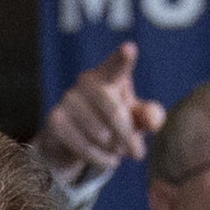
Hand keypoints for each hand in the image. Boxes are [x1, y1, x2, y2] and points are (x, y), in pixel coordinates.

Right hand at [38, 44, 163, 186]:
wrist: (76, 141)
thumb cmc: (113, 123)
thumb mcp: (135, 120)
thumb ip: (149, 117)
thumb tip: (154, 120)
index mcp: (109, 75)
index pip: (117, 65)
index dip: (123, 59)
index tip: (130, 49)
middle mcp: (86, 81)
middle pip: (114, 111)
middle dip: (128, 137)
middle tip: (138, 154)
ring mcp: (68, 98)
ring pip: (99, 133)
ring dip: (113, 149)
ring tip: (117, 151)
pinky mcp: (54, 119)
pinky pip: (84, 146)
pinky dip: (100, 158)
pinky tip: (108, 160)